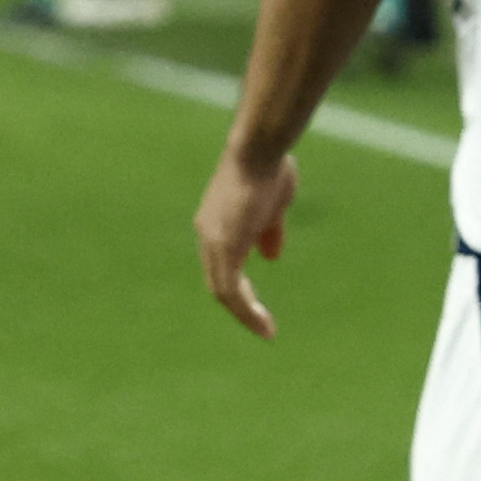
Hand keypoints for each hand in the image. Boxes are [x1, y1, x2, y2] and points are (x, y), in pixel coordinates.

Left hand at [196, 141, 298, 338]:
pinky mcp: (223, 248)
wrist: (259, 150)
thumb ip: (269, 232)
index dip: (240, 284)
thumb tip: (270, 257)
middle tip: (262, 322)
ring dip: (244, 313)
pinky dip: (246, 310)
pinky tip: (263, 322)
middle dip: (241, 304)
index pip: (222, 264)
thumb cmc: (268, 168)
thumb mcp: (273, 205)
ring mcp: (212, 242)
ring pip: (222, 291)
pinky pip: (230, 290)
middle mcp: (207, 235)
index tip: (257, 301)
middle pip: (218, 282)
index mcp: (216, 224)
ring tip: (265, 329)